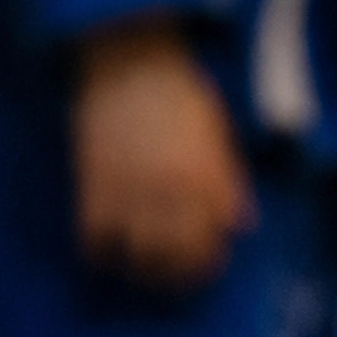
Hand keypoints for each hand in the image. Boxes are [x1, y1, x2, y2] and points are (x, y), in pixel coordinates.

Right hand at [72, 17, 255, 290]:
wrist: (131, 64)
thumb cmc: (182, 94)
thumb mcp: (218, 132)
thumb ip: (229, 179)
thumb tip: (240, 223)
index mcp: (207, 177)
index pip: (211, 240)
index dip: (208, 260)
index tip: (207, 265)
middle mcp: (171, 190)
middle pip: (175, 256)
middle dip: (178, 272)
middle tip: (173, 270)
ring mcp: (131, 191)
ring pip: (137, 255)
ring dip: (142, 266)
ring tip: (144, 264)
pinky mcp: (95, 186)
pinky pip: (95, 239)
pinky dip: (103, 249)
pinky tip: (111, 243)